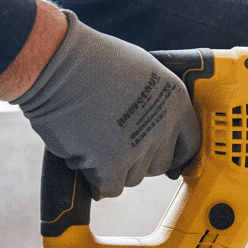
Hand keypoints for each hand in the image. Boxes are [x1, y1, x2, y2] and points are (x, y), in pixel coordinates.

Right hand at [13, 12, 199, 198]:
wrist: (56, 63)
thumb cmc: (90, 60)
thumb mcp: (141, 71)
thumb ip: (155, 100)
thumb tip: (157, 124)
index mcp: (175, 101)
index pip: (190, 143)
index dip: (174, 153)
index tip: (165, 159)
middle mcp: (163, 125)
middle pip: (160, 165)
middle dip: (139, 160)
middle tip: (115, 144)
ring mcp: (139, 146)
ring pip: (134, 177)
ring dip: (115, 168)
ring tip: (94, 140)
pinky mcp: (112, 163)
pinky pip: (111, 187)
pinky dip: (97, 180)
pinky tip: (85, 161)